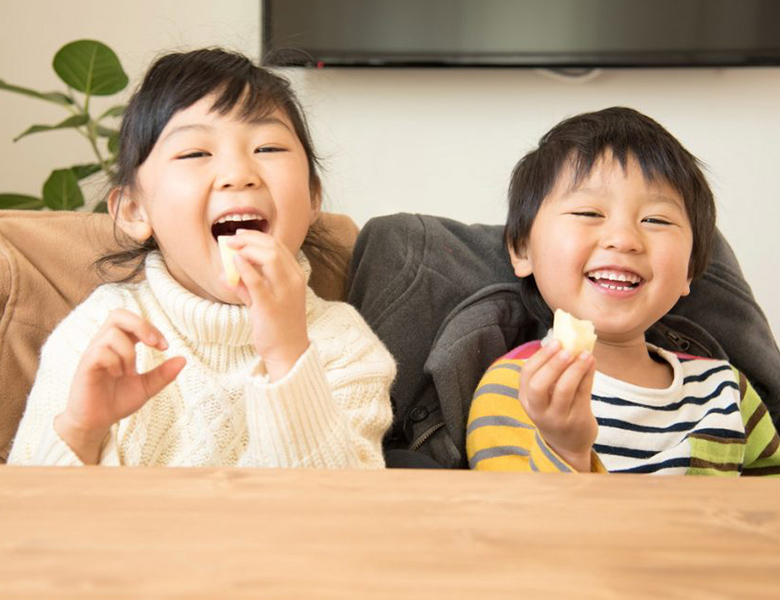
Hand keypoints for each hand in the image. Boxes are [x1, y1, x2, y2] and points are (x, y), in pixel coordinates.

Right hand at [57, 309, 185, 462]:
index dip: (150, 327)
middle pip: (118, 314)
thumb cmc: (117, 400)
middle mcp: (103, 344)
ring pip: (112, 334)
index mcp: (118, 344)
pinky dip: (115, 362)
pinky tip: (118, 375)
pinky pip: (100, 352)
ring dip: (128, 352)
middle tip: (154, 344)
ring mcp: (92, 353)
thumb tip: (183, 359)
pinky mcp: (85, 366)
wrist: (95, 422)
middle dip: (141, 325)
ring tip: (130, 372)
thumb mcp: (147, 387)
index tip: (165, 347)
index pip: (132, 320)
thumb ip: (163, 374)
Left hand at [222, 230, 309, 380]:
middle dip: (250, 238)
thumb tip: (226, 273)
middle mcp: (293, 280)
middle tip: (231, 239)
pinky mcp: (270, 305)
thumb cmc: (278, 326)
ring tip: (231, 249)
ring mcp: (283, 292)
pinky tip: (234, 262)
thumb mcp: (264, 301)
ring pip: (269, 257)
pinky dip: (244, 268)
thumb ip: (247, 286)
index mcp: (296, 276)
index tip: (240, 236)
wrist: (288, 351)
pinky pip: (256, 281)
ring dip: (247, 248)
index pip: (278, 247)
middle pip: (273, 247)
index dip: (257, 237)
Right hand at [518, 340, 596, 471]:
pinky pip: (582, 394)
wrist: (567, 445)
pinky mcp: (576, 420)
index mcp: (526, 399)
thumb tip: (566, 341)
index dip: (540, 357)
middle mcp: (538, 410)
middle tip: (567, 349)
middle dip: (553, 364)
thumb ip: (550, 373)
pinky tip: (591, 363)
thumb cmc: (555, 411)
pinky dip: (587, 376)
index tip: (555, 342)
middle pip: (539, 385)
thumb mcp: (544, 396)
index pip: (526, 375)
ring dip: (574, 369)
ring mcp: (557, 417)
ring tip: (585, 354)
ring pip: (563, 390)